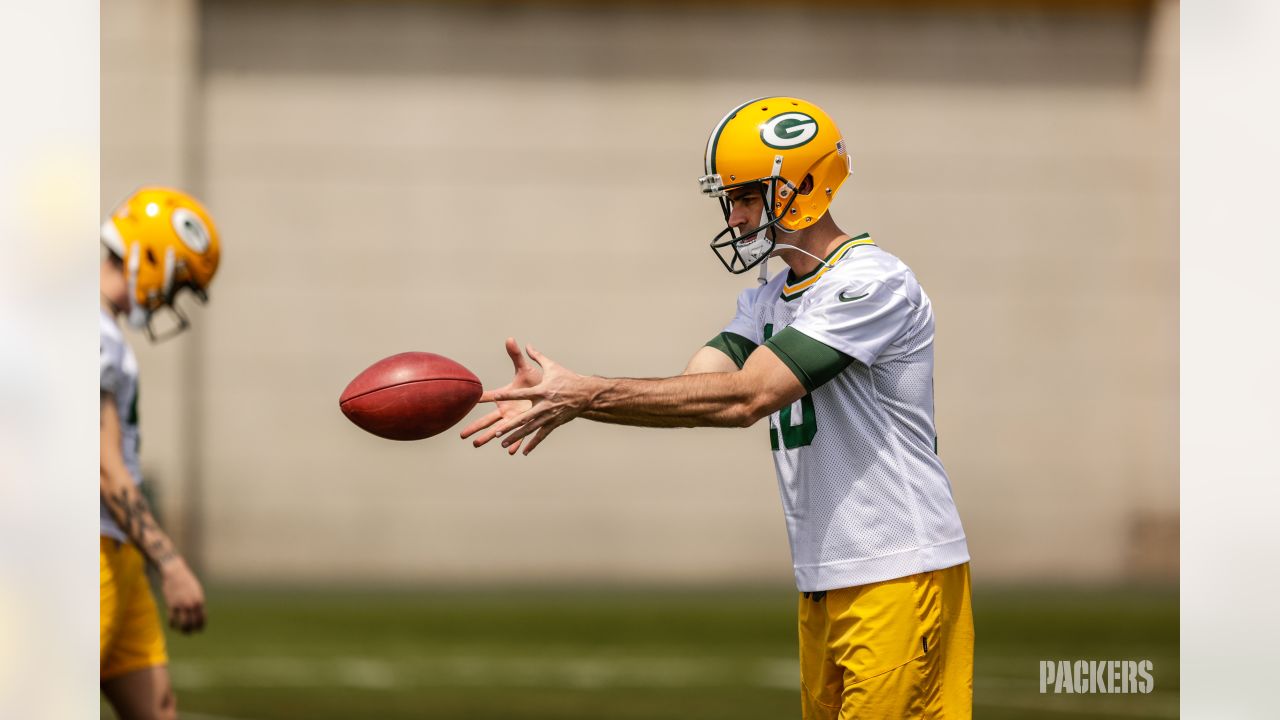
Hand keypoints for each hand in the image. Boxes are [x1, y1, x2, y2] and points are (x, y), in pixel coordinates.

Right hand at [160, 557, 205, 633]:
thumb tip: (199, 613)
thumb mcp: (197, 591)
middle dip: (192, 630)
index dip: (201, 626)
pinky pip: (172, 619)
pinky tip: (172, 626)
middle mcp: (192, 604)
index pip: (202, 618)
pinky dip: (172, 625)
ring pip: (183, 623)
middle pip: (193, 623)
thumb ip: (198, 602)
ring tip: (182, 632)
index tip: (199, 630)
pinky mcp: (172, 605)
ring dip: (183, 630)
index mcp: (200, 601)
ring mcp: (182, 605)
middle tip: (189, 633)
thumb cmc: (187, 581)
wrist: (175, 573)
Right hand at [460, 337, 544, 454]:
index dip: (478, 398)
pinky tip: (510, 450)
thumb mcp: (525, 370)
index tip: (465, 400)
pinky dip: (515, 443)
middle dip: (475, 426)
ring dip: (489, 437)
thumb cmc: (537, 381)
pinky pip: (520, 436)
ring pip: (500, 430)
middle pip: (487, 419)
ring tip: (477, 444)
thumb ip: (516, 356)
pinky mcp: (527, 425)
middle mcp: (507, 410)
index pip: (489, 397)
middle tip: (461, 434)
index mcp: (505, 396)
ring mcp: (516, 419)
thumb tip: (510, 338)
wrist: (553, 392)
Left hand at [467, 343, 597, 455]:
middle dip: (510, 426)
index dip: (506, 395)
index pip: (520, 393)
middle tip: (496, 432)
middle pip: (524, 418)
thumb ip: (537, 357)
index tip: (492, 397)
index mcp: (542, 390)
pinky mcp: (555, 423)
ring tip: (503, 443)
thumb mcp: (552, 366)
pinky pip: (542, 435)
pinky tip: (523, 452)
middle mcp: (545, 405)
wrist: (587, 393)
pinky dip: (533, 443)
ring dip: (517, 437)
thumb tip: (526, 344)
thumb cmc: (568, 378)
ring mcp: (550, 416)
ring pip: (530, 429)